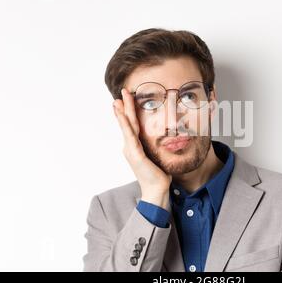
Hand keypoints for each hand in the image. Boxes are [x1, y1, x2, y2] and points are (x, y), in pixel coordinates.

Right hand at [113, 88, 171, 209]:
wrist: (157, 190)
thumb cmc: (158, 174)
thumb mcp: (156, 156)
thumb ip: (155, 146)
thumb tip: (163, 138)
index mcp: (135, 147)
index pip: (131, 126)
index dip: (127, 113)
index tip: (124, 100)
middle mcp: (130, 147)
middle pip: (127, 123)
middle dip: (123, 107)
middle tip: (121, 92)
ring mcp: (131, 151)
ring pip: (126, 127)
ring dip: (122, 112)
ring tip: (118, 100)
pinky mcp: (135, 155)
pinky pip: (130, 136)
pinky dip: (125, 125)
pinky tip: (123, 116)